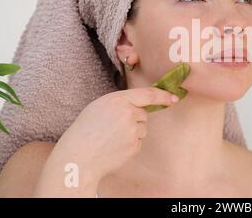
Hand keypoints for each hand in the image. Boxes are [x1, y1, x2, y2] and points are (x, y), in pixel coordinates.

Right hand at [52, 87, 178, 181]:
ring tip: (111, 138)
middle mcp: (128, 113)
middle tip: (112, 127)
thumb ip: (121, 102)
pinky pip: (138, 141)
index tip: (174, 97)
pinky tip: (114, 146)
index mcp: (117, 100)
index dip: (163, 95)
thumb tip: (140, 105)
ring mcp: (132, 130)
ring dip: (132, 132)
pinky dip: (129, 144)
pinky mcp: (134, 145)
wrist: (78, 156)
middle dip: (133, 119)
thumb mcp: (100, 106)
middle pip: (143, 114)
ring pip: (142, 128)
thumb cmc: (86, 130)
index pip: (148, 94)